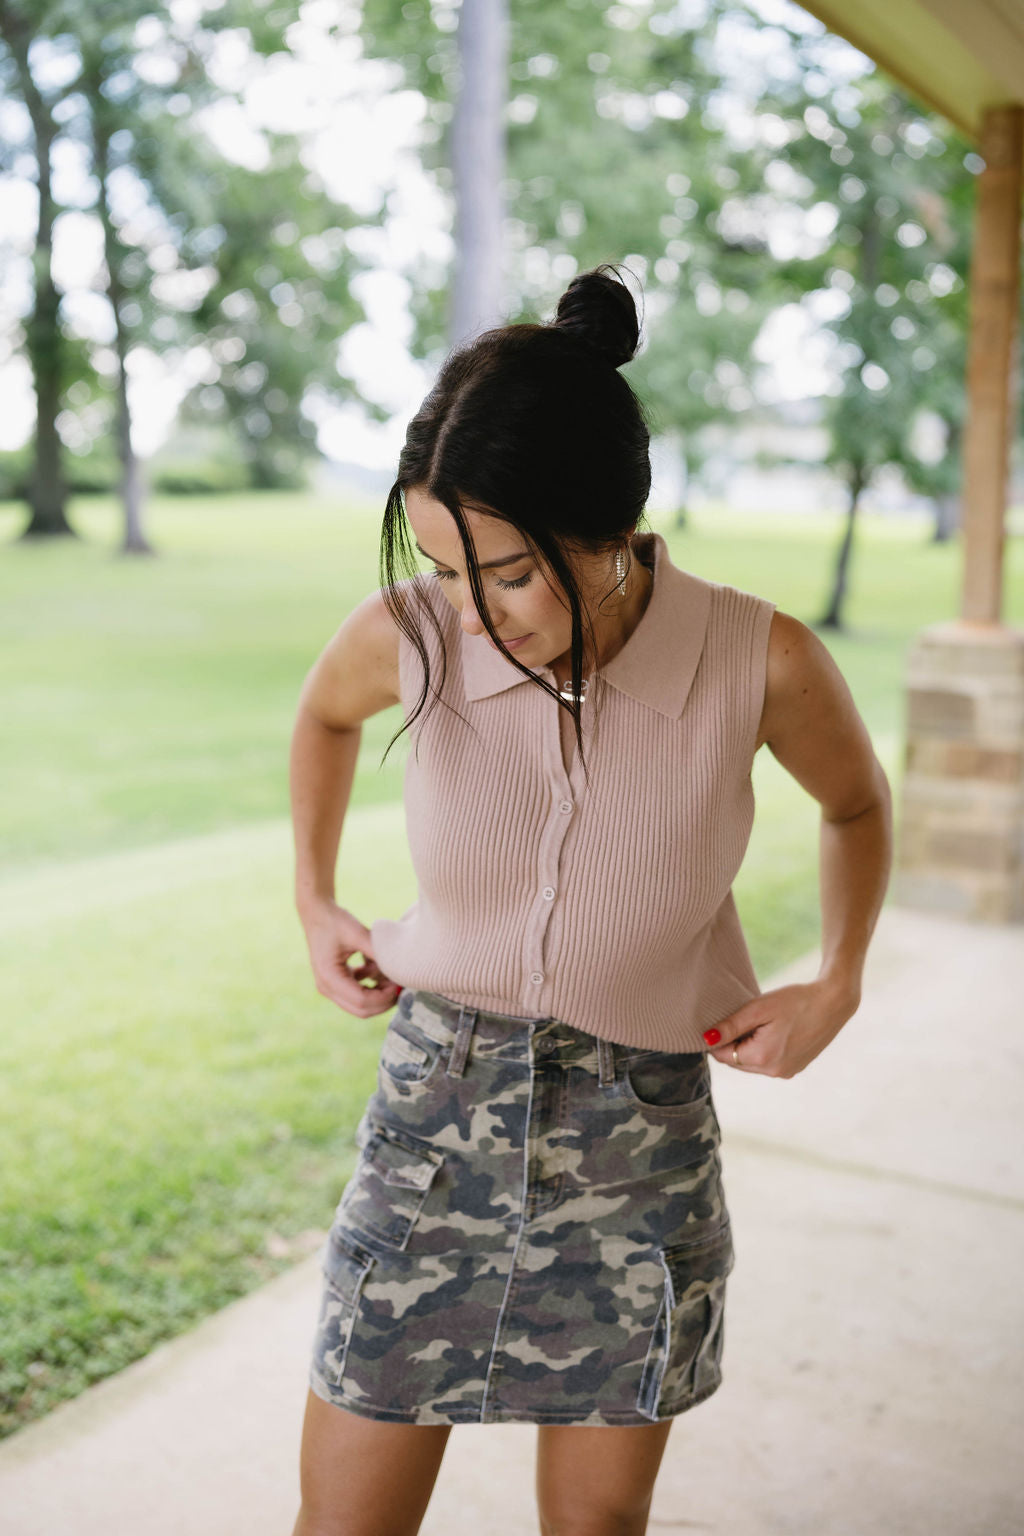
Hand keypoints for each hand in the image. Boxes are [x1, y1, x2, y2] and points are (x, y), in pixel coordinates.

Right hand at [298, 899, 402, 1017]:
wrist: (317, 913)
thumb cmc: (335, 921)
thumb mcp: (358, 934)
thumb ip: (378, 952)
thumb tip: (401, 969)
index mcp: (329, 977)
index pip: (361, 1001)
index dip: (383, 997)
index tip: (399, 984)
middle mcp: (326, 987)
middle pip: (361, 1010)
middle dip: (383, 1001)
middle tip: (400, 986)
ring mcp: (329, 987)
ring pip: (360, 1005)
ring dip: (378, 994)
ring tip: (390, 975)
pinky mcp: (335, 983)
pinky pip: (357, 994)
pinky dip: (371, 986)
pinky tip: (376, 968)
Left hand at [702, 978, 859, 1078]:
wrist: (834, 1002)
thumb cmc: (796, 1000)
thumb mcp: (759, 1008)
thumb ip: (731, 1026)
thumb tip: (707, 1039)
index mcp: (764, 1058)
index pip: (724, 1056)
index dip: (718, 1039)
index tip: (722, 1020)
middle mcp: (775, 1072)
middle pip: (737, 1062)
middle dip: (734, 1043)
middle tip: (743, 1018)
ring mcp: (787, 1072)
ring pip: (752, 1064)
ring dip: (748, 1047)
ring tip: (760, 1022)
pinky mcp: (796, 1067)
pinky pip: (768, 1063)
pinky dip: (764, 1050)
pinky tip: (773, 1029)